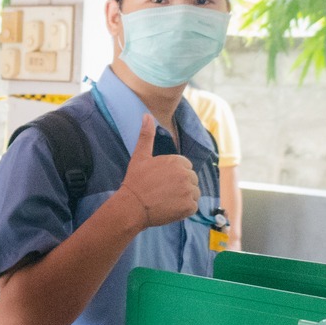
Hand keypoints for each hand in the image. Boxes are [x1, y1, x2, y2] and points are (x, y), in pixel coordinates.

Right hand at [115, 114, 199, 229]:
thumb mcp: (140, 156)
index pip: (186, 167)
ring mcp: (189, 191)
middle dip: (181, 186)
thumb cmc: (135, 181)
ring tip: (167, 200)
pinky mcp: (189, 207)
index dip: (174, 175)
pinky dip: (184, 209)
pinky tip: (171, 208)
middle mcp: (186, 175)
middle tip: (163, 192)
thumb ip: (146, 135)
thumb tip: (147, 115)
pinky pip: (193, 207)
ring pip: (194, 193)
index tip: (161, 181)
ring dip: (184, 198)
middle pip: (191, 180)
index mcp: (178, 161)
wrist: (132, 206)